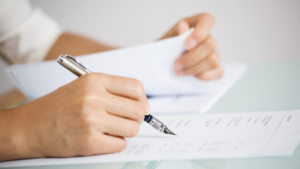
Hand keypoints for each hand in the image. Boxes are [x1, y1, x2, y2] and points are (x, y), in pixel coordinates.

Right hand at [0, 73, 148, 160]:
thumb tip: (141, 103)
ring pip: (132, 128)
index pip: (135, 87)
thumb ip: (111, 91)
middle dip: (136, 118)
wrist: (30, 126)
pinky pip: (120, 144)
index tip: (140, 106)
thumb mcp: (83, 87)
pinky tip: (103, 139)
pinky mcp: (89, 141)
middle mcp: (93, 98)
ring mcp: (91, 120)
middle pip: (138, 109)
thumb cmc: (58, 107)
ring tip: (112, 129)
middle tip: (127, 120)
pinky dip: (116, 143)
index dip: (142, 99)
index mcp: (94, 81)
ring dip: (126, 131)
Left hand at [160, 13, 223, 80]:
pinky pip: (218, 72)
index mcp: (193, 25)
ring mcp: (212, 53)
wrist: (160, 68)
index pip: (207, 20)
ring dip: (194, 69)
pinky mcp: (215, 68)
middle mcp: (206, 38)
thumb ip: (175, 34)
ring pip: (213, 60)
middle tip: (176, 66)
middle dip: (191, 58)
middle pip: (210, 44)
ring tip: (179, 72)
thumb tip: (183, 27)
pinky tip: (192, 77)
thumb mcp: (164, 42)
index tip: (187, 46)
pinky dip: (204, 76)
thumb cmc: (163, 53)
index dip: (200, 32)